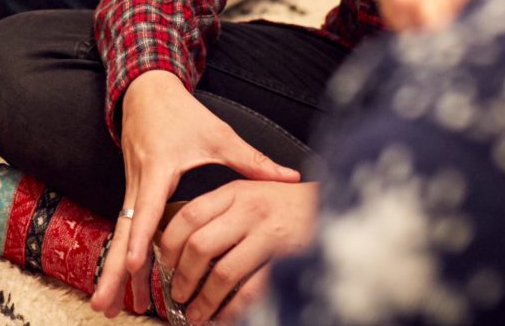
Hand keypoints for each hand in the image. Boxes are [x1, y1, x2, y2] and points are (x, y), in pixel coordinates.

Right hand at [93, 70, 301, 314]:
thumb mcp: (218, 134)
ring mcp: (132, 190)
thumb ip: (251, 160)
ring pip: (121, 237)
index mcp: (158, 170)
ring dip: (112, 272)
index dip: (142, 239)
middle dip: (114, 271)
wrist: (146, 91)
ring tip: (105, 306)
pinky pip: (127, 231)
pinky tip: (123, 284)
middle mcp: (139, 184)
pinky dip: (122, 258)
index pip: (147, 210)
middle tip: (103, 304)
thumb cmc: (181, 113)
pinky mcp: (133, 194)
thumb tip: (289, 178)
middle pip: (124, 234)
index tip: (136, 265)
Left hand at [154, 180, 315, 318]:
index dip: (170, 245)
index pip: (188, 216)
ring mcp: (269, 235)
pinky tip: (225, 317)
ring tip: (195, 314)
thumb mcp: (253, 190)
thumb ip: (224, 208)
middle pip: (200, 245)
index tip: (165, 264)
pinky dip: (234, 309)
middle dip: (183, 276)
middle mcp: (249, 210)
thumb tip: (187, 238)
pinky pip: (252, 290)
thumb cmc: (291, 201)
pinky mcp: (287, 258)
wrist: (338, 202)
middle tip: (178, 294)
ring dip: (204, 299)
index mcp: (235, 192)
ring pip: (223, 272)